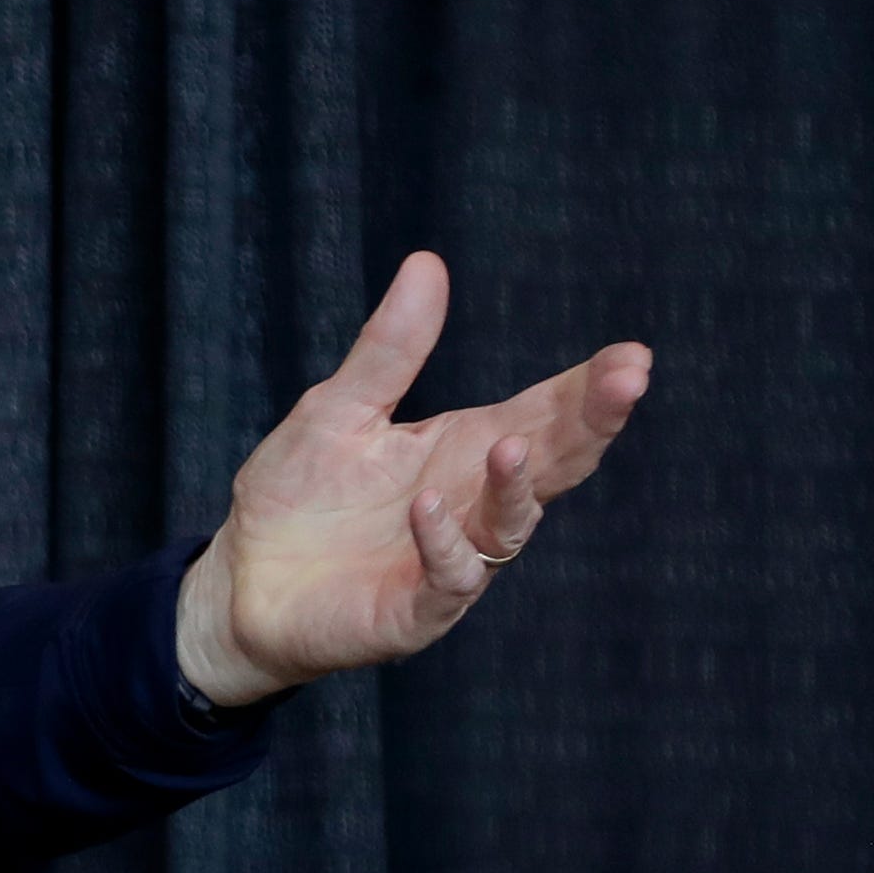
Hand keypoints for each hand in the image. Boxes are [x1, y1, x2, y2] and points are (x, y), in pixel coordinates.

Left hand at [175, 251, 651, 709]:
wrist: (241, 583)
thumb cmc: (297, 498)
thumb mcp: (339, 409)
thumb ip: (389, 349)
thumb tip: (426, 262)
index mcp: (466, 450)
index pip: (548, 413)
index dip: (591, 387)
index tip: (632, 356)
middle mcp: (474, 503)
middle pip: (555, 462)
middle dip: (592, 424)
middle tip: (627, 381)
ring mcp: (452, 559)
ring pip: (510, 524)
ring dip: (515, 486)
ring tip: (512, 445)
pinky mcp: (414, 610)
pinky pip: (448, 579)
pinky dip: (442, 544)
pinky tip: (427, 507)